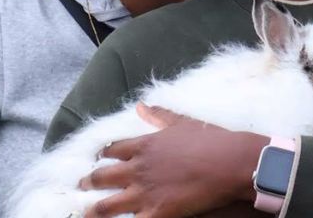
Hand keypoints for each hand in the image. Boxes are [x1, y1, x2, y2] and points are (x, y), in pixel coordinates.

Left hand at [79, 103, 268, 217]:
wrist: (231, 162)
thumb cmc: (211, 140)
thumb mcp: (183, 123)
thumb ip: (158, 115)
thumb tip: (139, 105)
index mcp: (144, 146)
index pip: (111, 150)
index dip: (101, 156)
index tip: (96, 159)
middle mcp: (137, 168)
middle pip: (100, 177)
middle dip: (88, 183)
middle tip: (82, 187)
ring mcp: (143, 193)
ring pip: (104, 207)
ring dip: (92, 212)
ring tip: (84, 215)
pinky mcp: (156, 213)